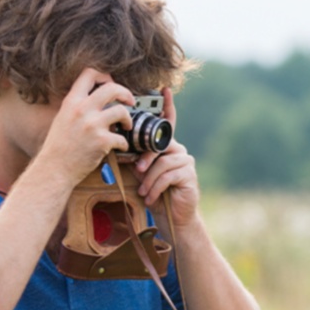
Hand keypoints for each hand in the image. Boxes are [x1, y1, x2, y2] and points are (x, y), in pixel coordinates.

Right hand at [33, 68, 134, 187]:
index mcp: (71, 101)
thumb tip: (95, 99)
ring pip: (121, 111)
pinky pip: (122, 138)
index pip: (89, 74)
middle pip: (112, 88)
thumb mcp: (62, 117)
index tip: (112, 83)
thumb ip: (78, 106)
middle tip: (131, 101)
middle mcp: (82, 110)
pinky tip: (119, 146)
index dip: (105, 75)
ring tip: (126, 126)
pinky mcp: (102, 141)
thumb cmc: (58, 147)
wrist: (53, 168)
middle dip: (126, 93)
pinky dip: (124, 143)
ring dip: (128, 119)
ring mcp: (92, 125)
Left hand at [131, 87, 200, 230]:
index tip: (164, 89)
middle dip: (145, 160)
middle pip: (159, 146)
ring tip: (143, 193)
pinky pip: (167, 175)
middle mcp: (179, 151)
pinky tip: (150, 197)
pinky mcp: (189, 175)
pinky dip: (155, 187)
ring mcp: (186, 162)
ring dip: (148, 180)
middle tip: (136, 171)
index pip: (167, 124)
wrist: (173, 219)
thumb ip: (137, 159)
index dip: (167, 106)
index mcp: (167, 147)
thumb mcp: (142, 175)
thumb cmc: (156, 195)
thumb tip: (120, 147)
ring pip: (161, 162)